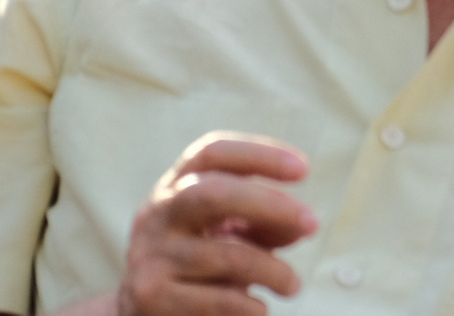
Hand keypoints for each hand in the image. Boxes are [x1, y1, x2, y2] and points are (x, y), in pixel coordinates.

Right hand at [117, 135, 315, 315]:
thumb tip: (300, 225)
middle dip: (270, 204)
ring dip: (274, 271)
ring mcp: (150, 255)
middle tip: (312, 223)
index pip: (212, 153)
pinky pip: (218, 299)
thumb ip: (263, 223)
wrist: (141, 313)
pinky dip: (250, 306)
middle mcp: (157, 214)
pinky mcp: (151, 297)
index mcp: (175, 186)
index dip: (259, 155)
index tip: (304, 169)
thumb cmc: (197, 263)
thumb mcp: (227, 233)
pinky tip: (260, 309)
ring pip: (227, 255)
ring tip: (293, 285)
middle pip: (214, 193)